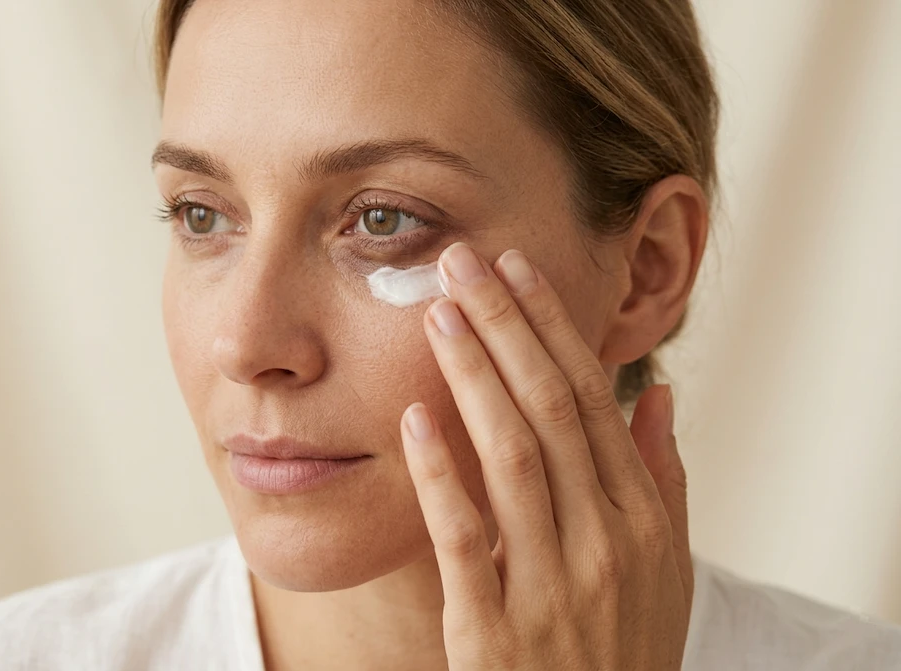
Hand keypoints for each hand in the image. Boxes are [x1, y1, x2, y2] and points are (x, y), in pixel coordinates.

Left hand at [400, 243, 692, 669]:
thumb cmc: (626, 646)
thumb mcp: (668, 569)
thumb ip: (663, 479)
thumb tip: (659, 394)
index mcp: (641, 519)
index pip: (593, 399)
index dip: (552, 329)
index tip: (516, 269)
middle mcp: (602, 541)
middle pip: (550, 408)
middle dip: (505, 326)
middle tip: (461, 262)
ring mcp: (550, 585)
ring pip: (512, 456)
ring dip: (473, 376)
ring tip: (438, 313)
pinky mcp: (493, 630)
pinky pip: (464, 538)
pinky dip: (440, 474)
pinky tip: (414, 416)